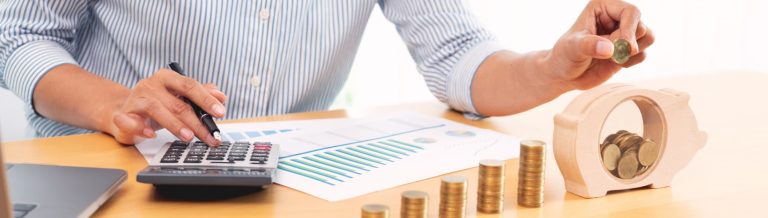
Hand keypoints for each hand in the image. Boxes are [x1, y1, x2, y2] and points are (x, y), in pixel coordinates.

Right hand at [103, 68, 226, 145]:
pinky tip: (151, 135)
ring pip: (157, 110)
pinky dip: (140, 128)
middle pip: (177, 102)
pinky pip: (130, 121)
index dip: (206, 99)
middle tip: (209, 135)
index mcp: (167, 77)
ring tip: (188, 137)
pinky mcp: (123, 114)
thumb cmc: (158, 104)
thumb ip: (201, 95)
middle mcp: (151, 84)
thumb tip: (221, 97)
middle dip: (196, 121)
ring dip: (174, 125)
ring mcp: (136, 99)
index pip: (190, 85)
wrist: (126, 111)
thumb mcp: (180, 98)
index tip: (220, 112)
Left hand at [547, 0, 654, 89]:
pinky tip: (613, 64)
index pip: (631, 11)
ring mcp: (623, 33)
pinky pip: (643, 54)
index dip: (629, 29)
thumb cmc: (564, 56)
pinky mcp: (627, 49)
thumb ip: (589, 46)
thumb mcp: (572, 48)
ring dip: (632, 52)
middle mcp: (616, 17)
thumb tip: (610, 49)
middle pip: (641, 26)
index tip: (620, 45)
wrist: (565, 75)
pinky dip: (631, 62)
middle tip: (610, 54)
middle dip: (628, 43)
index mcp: (603, 6)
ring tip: (612, 58)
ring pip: (648, 37)